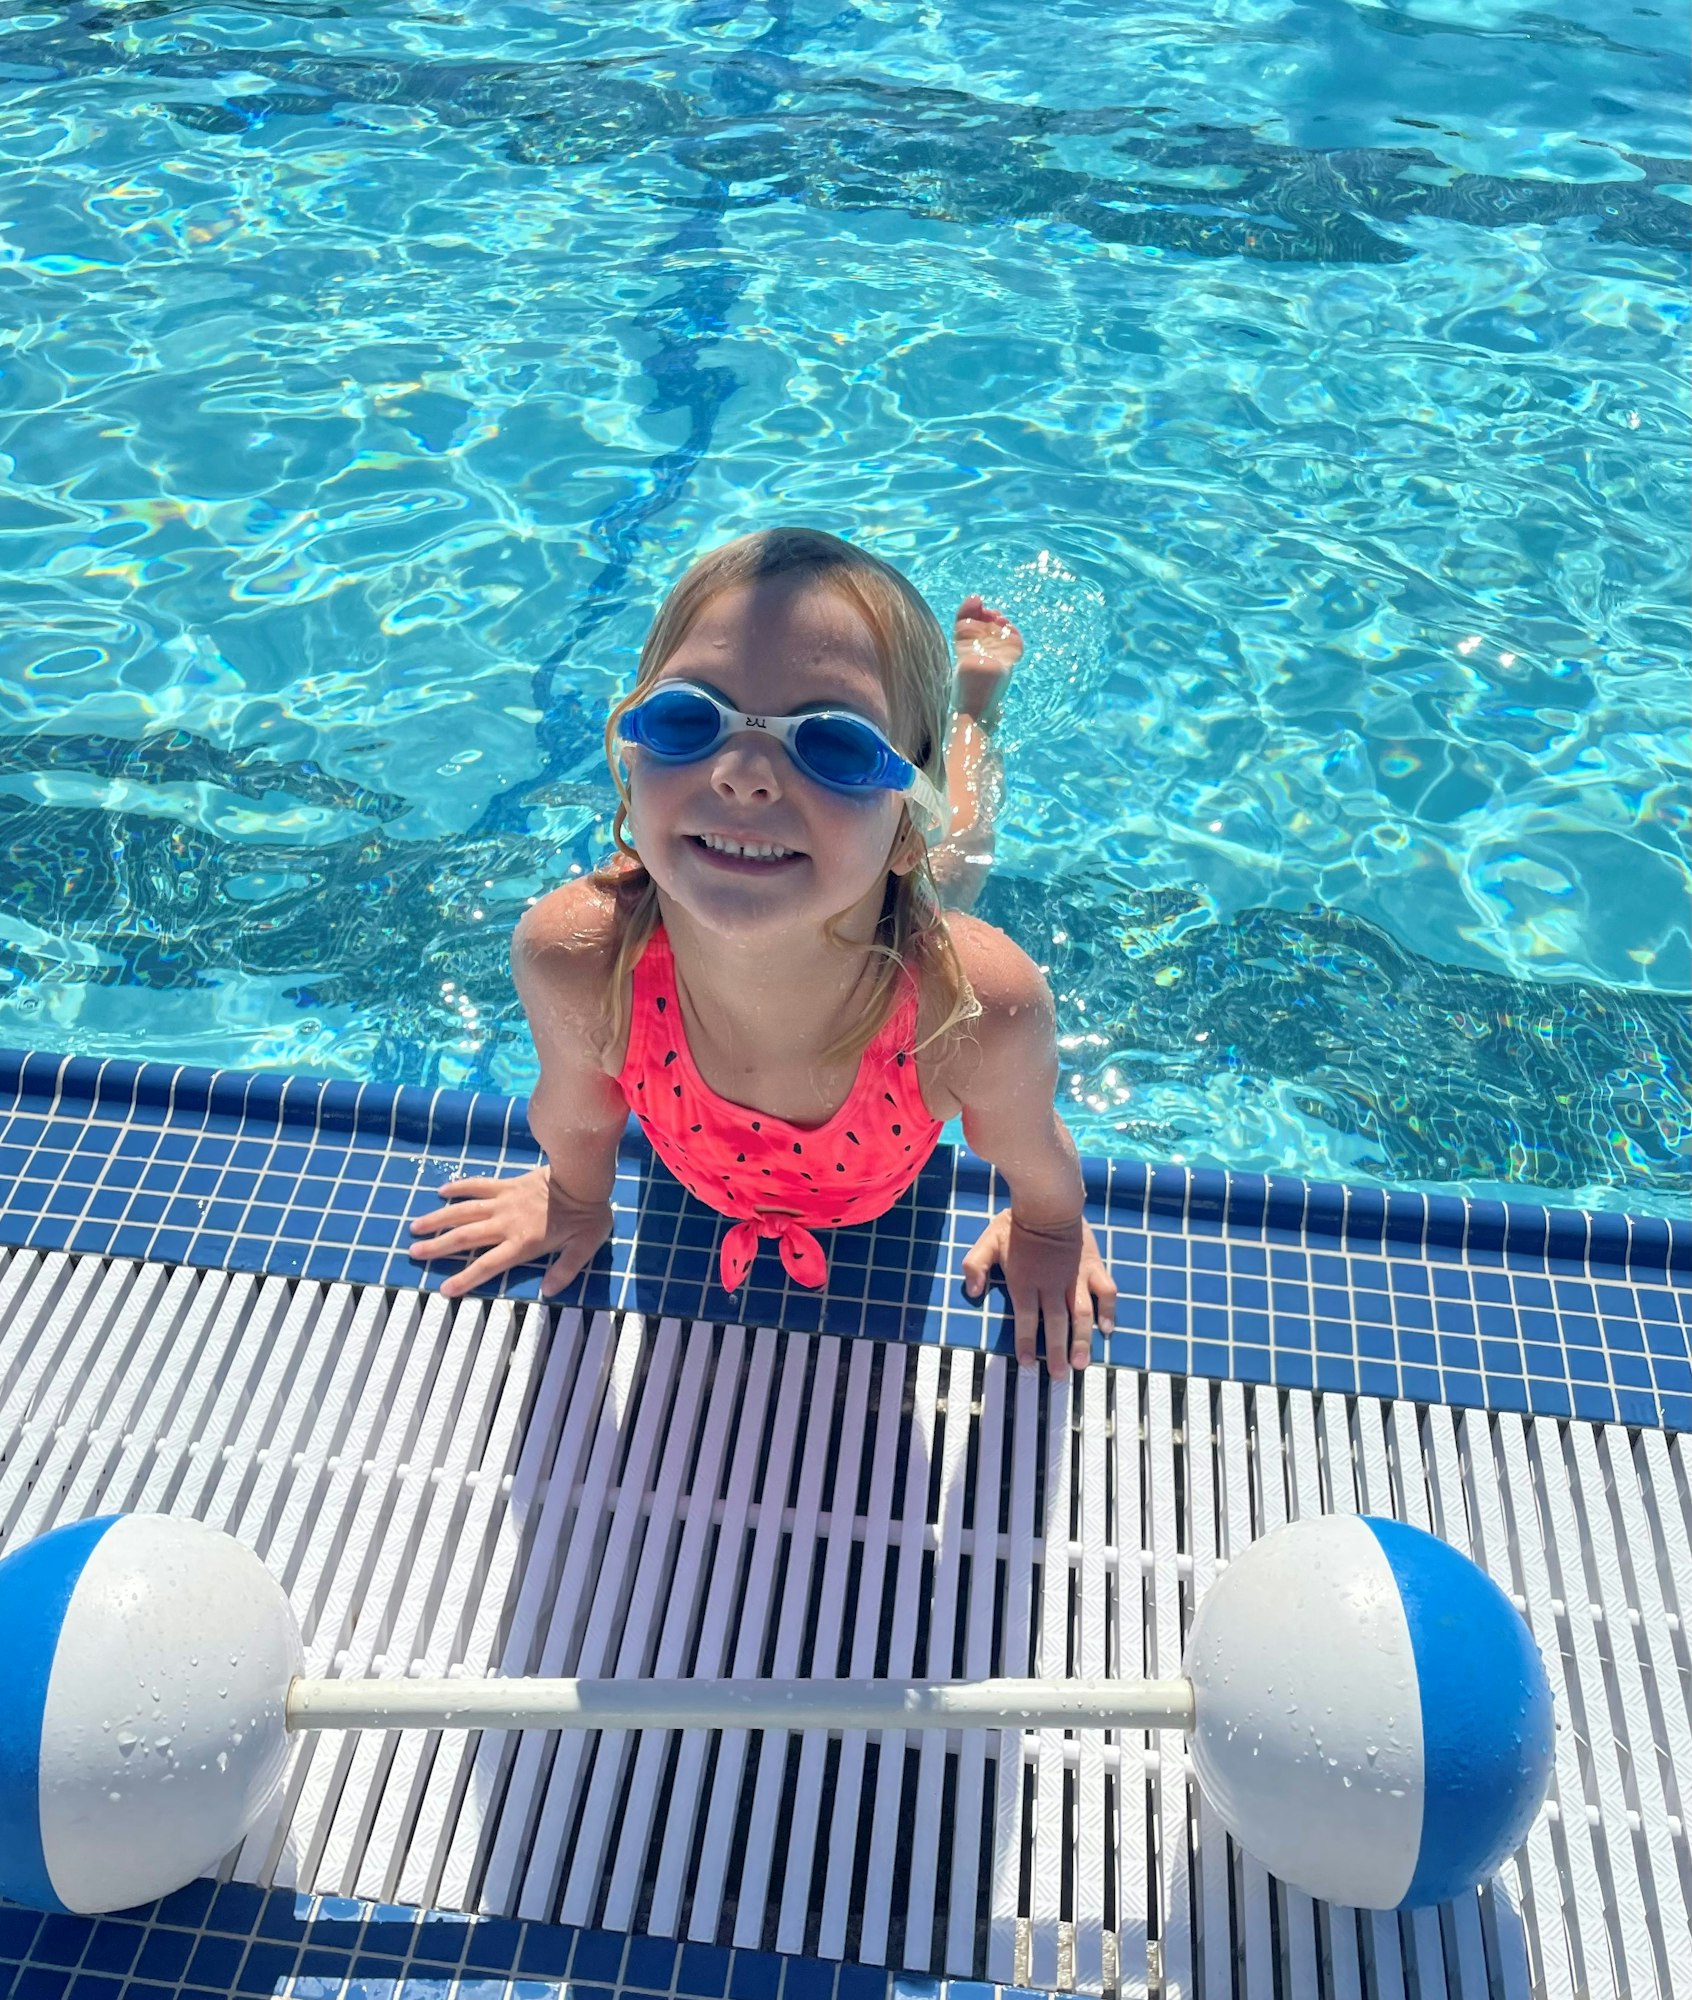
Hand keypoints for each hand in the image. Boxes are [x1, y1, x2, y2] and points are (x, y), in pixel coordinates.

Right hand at [408, 1165, 613, 1299]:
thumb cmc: (587, 1214)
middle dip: (437, 1248)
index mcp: (522, 1243)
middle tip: (413, 1253)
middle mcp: (505, 1224)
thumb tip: (548, 1291)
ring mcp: (503, 1202)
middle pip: (465, 1238)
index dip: (464, 1279)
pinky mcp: (506, 1184)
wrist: (583, 1176)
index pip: (487, 1266)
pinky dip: (459, 1187)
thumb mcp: (584, 1247)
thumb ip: (565, 1270)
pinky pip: (478, 1185)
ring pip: (463, 1211)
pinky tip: (441, 1191)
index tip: (444, 1290)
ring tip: (415, 1227)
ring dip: (438, 1219)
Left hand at [960, 1208, 1115, 1376]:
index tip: (1028, 1362)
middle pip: (1056, 1324)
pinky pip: (1105, 1292)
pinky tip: (1107, 1329)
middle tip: (1061, 1376)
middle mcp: (1051, 1285)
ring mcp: (1075, 1278)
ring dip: (1082, 1340)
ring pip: (1081, 1315)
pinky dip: (1108, 1311)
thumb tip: (970, 1291)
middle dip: (1057, 1352)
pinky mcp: (1092, 1267)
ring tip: (1082, 1363)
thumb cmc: (1016, 1222)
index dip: (1027, 1342)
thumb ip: (975, 1266)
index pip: (1026, 1319)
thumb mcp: (988, 1241)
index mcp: (1025, 1282)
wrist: (1050, 1202)